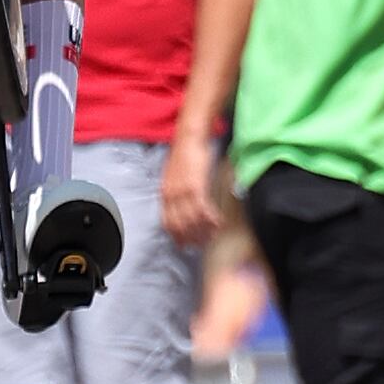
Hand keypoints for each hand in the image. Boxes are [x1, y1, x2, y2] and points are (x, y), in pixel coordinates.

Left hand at [158, 126, 225, 247]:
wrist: (189, 138)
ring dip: (205, 231)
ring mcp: (183, 192)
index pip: (168, 223)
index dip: (177, 236)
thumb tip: (180, 207)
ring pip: (193, 221)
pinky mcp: (196, 187)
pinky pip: (204, 210)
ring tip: (214, 235)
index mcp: (165, 193)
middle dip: (192, 239)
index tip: (185, 245)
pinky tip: (219, 223)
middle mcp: (172, 196)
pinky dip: (212, 220)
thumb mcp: (173, 176)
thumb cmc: (184, 155)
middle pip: (181, 226)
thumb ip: (174, 192)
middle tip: (203, 244)